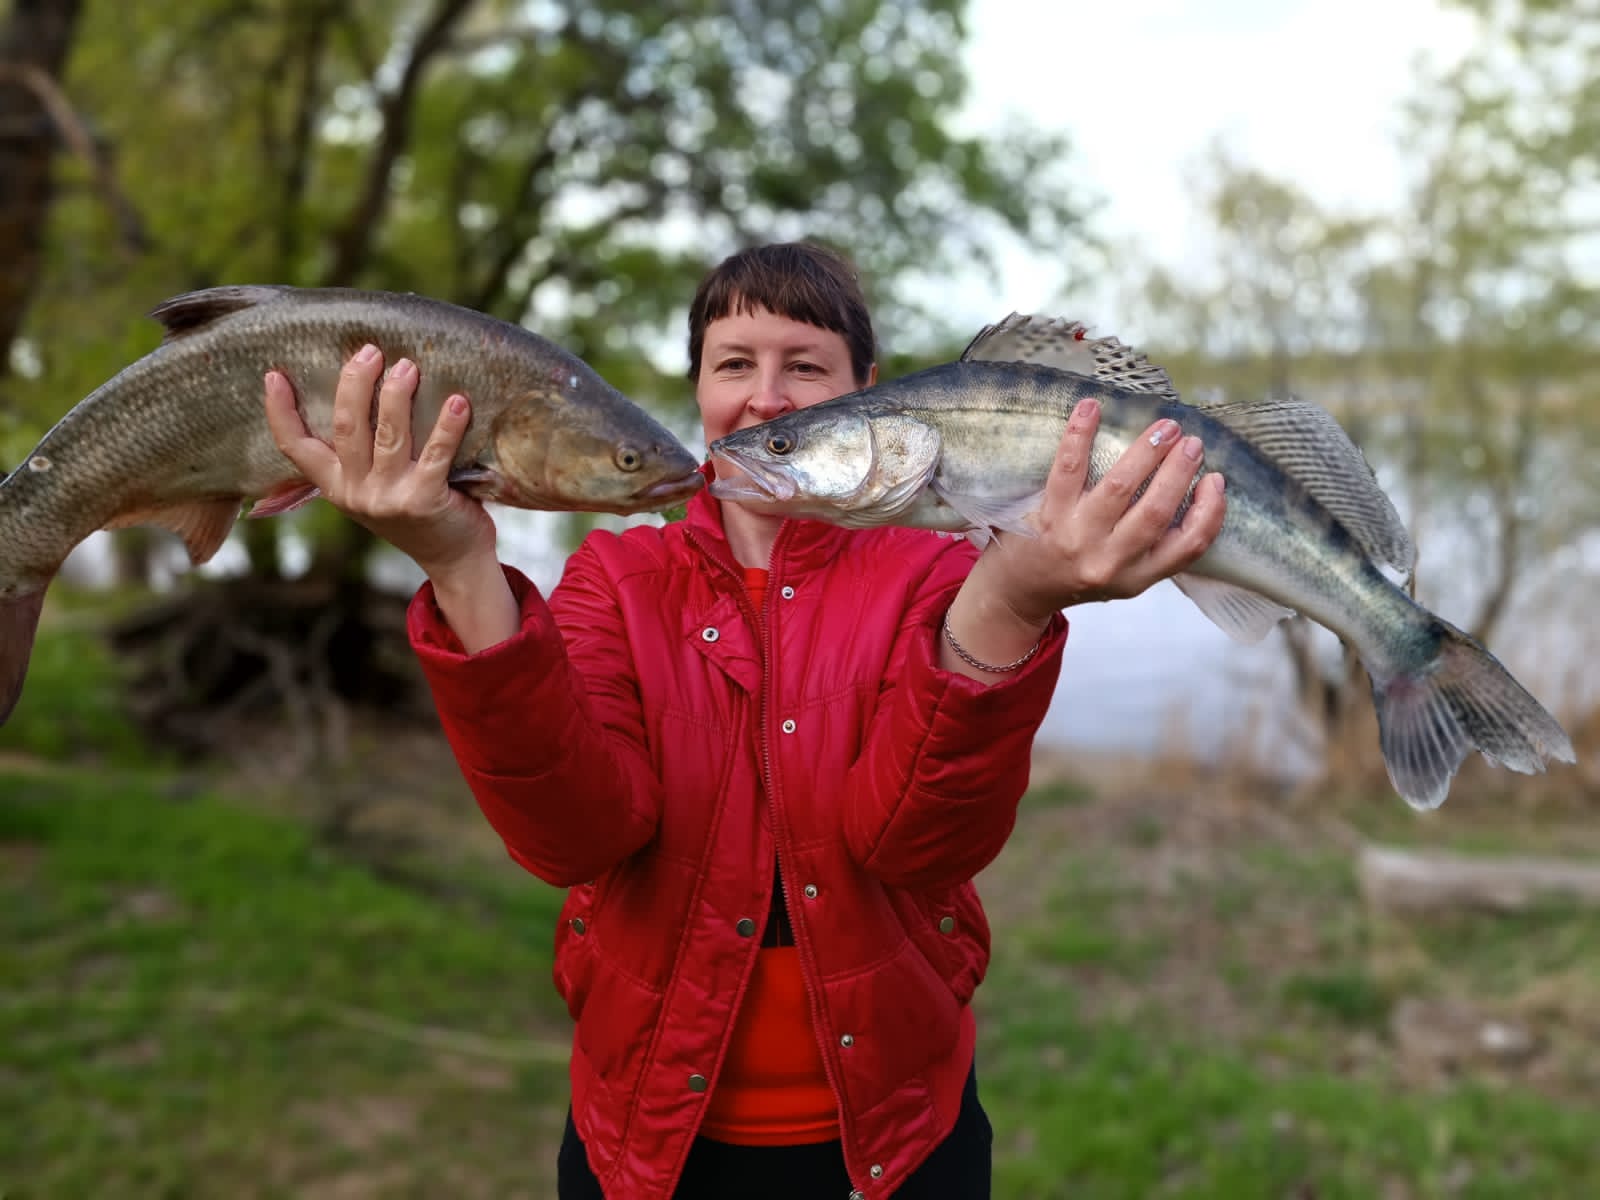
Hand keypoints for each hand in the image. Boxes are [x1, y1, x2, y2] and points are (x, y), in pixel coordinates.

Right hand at [263, 344, 497, 580]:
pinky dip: (447, 425)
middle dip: (354, 383)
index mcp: (335, 486)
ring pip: (388, 435)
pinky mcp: (425, 501)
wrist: (452, 559)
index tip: (273, 375)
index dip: (280, 411)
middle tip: (370, 351)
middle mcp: (356, 493)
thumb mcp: (372, 489)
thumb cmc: (414, 511)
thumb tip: (355, 392)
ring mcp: (389, 498)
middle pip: (346, 427)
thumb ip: (358, 456)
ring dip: (397, 395)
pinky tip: (457, 402)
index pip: (295, 447)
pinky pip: (436, 454)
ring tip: (408, 366)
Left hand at [977, 397, 1226, 626]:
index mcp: (1138, 576)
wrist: (1021, 590)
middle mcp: (1109, 561)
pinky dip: (1080, 434)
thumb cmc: (1081, 571)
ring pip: (1119, 488)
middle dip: (1179, 471)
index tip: (1215, 479)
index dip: (1211, 510)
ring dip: (1146, 452)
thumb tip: (1198, 487)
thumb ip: (1158, 544)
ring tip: (1165, 427)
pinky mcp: (1047, 516)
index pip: (1188, 545)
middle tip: (1192, 441)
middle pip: (1156, 511)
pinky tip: (1092, 408)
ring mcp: (1076, 538)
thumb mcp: (1127, 574)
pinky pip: (1068, 469)